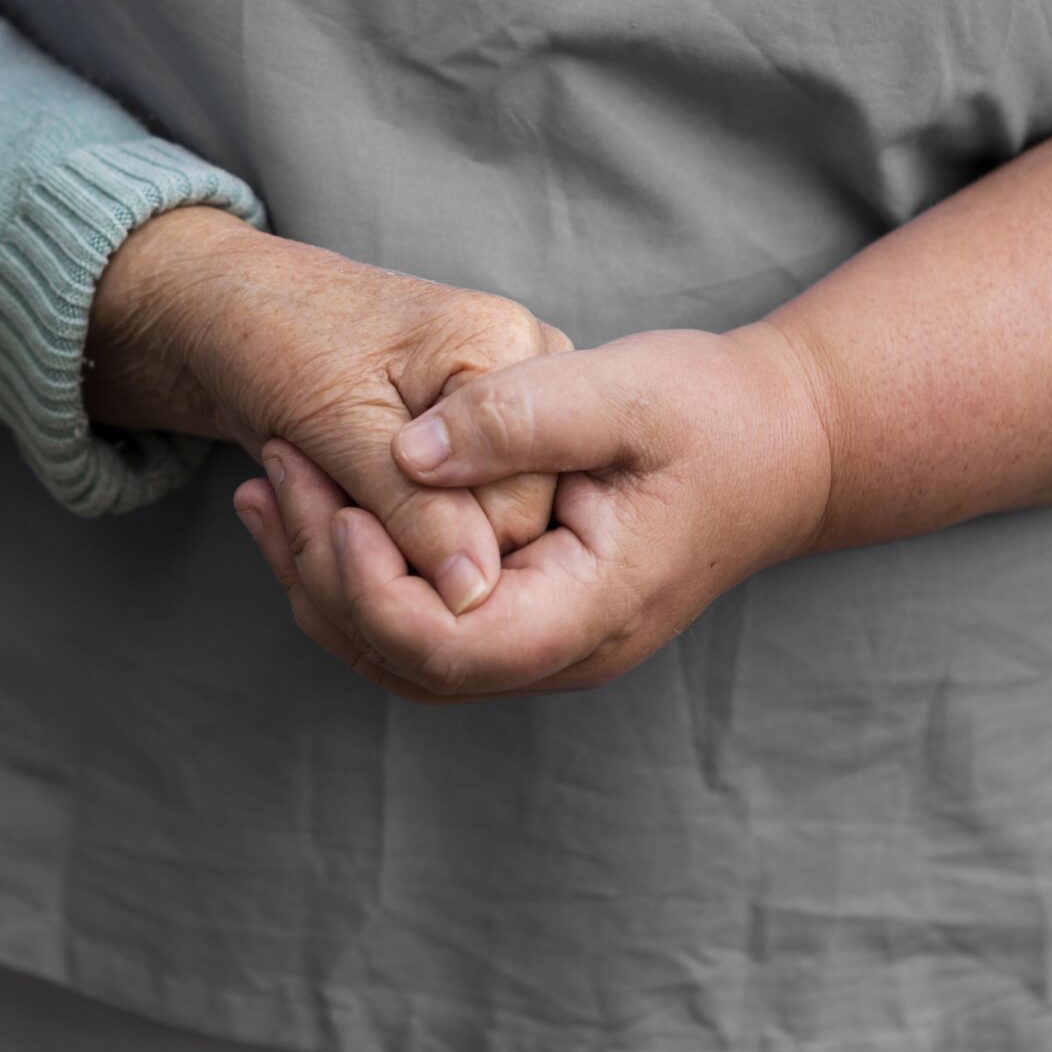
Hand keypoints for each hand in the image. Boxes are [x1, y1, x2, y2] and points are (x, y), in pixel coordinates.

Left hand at [85, 209, 566, 615]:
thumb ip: (414, 505)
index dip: (437, 550)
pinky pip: (432, 541)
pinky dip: (365, 547)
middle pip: (499, 534)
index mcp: (512, 353)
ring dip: (372, 554)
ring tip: (297, 498)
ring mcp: (492, 431)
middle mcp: (519, 392)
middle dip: (400, 553)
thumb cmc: (272, 335)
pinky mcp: (454, 463)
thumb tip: (472, 592)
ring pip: (461, 548)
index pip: (520, 507)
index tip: (347, 527)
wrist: (226, 312)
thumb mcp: (338, 420)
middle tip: (308, 512)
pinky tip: (309, 514)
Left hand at [238, 324, 836, 700]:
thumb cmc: (714, 413)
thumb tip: (409, 451)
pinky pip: (413, 624)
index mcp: (589, 613)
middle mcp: (558, 652)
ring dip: (321, 575)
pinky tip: (313, 502)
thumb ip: (519, 417)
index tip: (333, 499)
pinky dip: (353, 571)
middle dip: (323, 572)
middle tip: (275, 470)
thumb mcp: (626, 392)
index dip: (372, 588)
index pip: (450, 647)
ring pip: (396, 651)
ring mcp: (537, 643)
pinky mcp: (517, 613)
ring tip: (269, 485)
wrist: (782, 444)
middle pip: (405, 659)